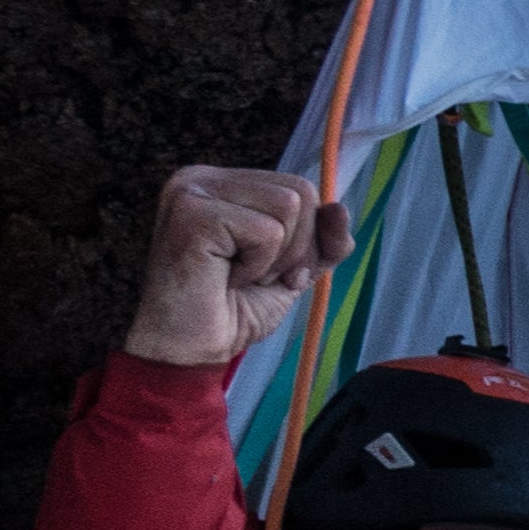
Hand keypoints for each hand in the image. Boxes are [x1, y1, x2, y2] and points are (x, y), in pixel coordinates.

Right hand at [126, 165, 348, 369]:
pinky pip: (267, 231)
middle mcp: (202, 178)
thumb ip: (322, 240)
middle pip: (301, 191)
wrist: (189, 351)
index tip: (276, 273)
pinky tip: (223, 279)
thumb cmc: (232, 311)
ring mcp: (191, 191)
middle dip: (298, 248)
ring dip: (276, 258)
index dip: (308, 238)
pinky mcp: (191, 212)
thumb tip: (340, 208)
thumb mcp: (294, 269)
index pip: (300, 188)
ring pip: (289, 205)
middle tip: (256, 278)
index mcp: (223, 184)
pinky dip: (258, 266)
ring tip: (237, 277)